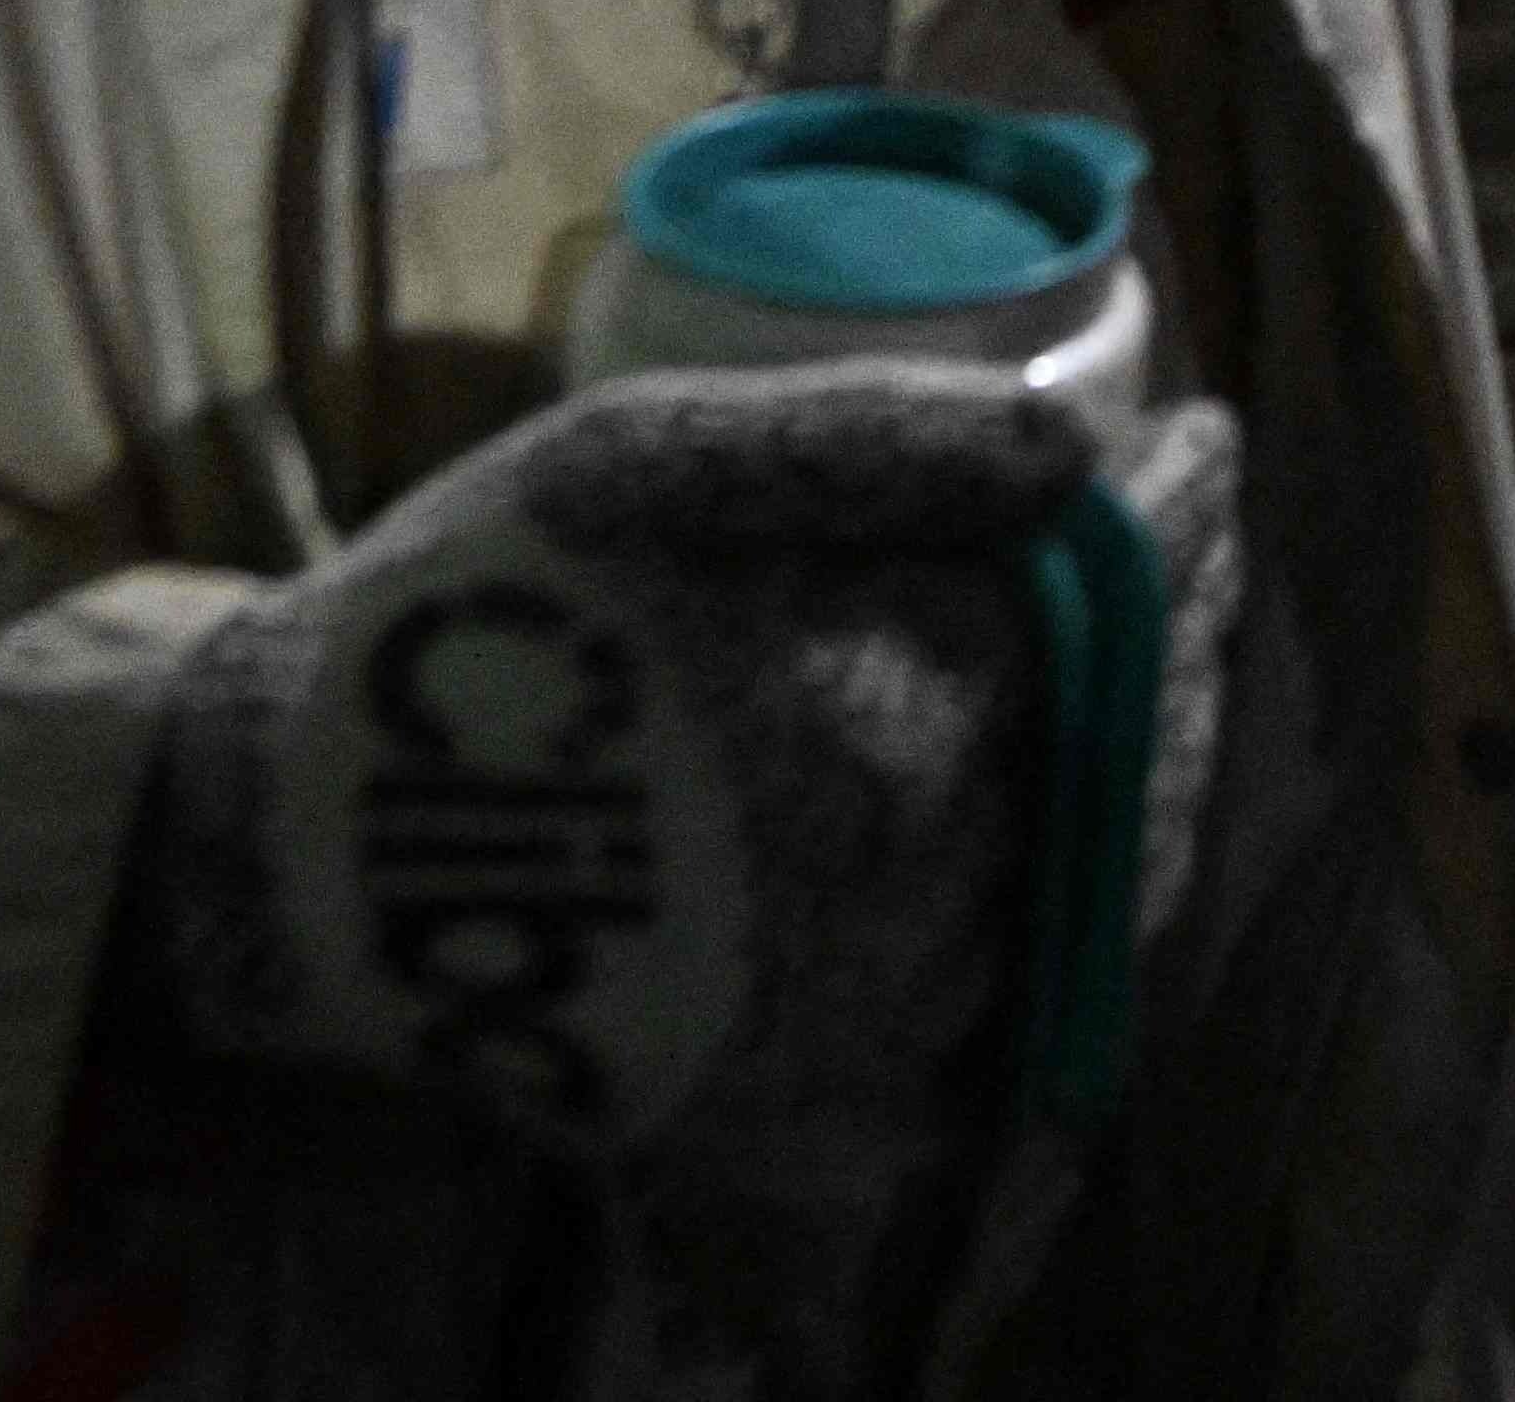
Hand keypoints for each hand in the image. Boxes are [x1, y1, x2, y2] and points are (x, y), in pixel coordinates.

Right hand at [131, 356, 1232, 1155]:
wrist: (301, 843)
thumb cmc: (467, 616)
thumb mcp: (642, 463)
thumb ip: (872, 441)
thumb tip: (1080, 440)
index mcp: (872, 716)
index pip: (1100, 598)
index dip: (1178, 510)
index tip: (1213, 444)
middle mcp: (900, 878)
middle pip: (1118, 735)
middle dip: (1180, 622)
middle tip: (1201, 542)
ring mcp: (861, 999)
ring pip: (1085, 866)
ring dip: (1143, 748)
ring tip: (1161, 655)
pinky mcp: (816, 1073)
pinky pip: (1009, 987)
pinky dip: (1070, 885)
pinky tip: (1072, 804)